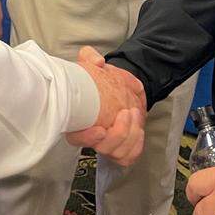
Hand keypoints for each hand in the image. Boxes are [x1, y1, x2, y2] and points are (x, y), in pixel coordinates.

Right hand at [65, 46, 146, 165]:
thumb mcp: (93, 65)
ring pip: (117, 153)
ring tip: (134, 114)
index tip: (99, 130)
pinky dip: (136, 146)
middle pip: (102, 148)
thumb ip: (90, 58)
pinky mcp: (121, 148)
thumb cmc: (101, 80)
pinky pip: (129, 156)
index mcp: (77, 121)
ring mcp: (107, 145)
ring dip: (130, 136)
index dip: (86, 138)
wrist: (118, 88)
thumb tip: (96, 61)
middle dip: (118, 134)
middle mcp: (91, 136)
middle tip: (126, 113)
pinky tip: (139, 130)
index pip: (76, 138)